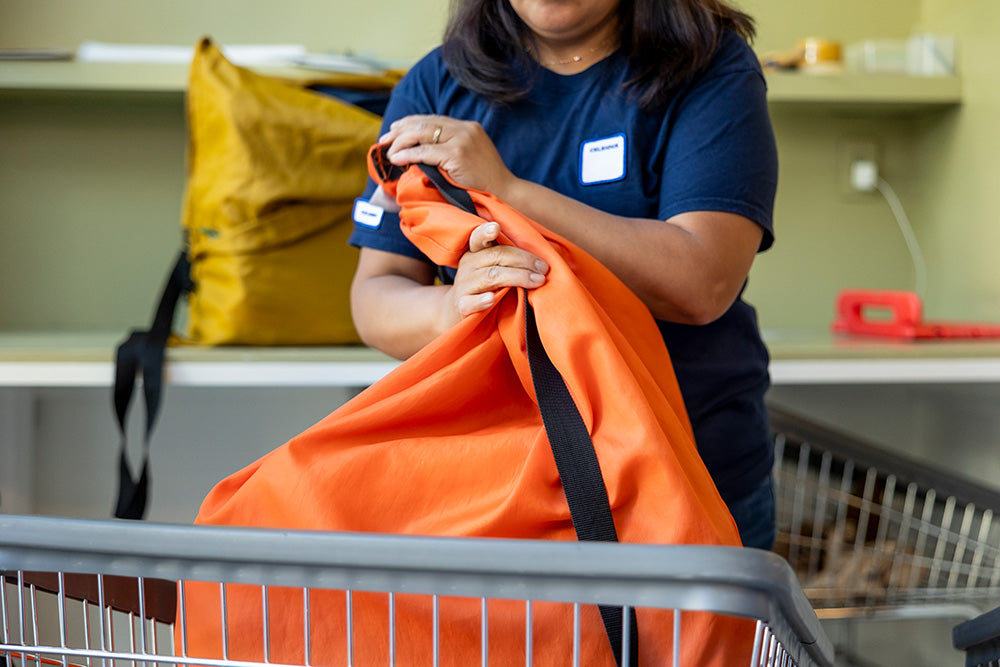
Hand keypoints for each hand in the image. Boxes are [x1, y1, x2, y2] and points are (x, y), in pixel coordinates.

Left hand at [380, 115, 516, 198]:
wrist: (505, 194)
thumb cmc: (484, 184)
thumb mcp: (468, 160)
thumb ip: (449, 150)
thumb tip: (419, 152)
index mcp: (468, 127)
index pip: (433, 119)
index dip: (410, 123)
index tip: (394, 131)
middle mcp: (465, 129)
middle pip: (425, 123)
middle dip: (400, 130)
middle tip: (384, 140)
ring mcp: (463, 140)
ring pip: (423, 133)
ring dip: (401, 142)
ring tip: (388, 151)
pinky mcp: (458, 154)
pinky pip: (426, 151)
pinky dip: (408, 154)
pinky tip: (396, 159)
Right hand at [443, 221, 548, 324]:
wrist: (462, 312)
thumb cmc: (486, 287)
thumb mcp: (493, 268)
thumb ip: (510, 259)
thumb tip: (542, 261)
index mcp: (476, 252)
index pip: (478, 237)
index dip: (485, 232)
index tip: (496, 227)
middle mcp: (468, 265)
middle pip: (496, 256)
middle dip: (524, 260)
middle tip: (544, 268)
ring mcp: (464, 285)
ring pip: (491, 277)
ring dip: (518, 277)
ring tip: (537, 281)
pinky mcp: (462, 305)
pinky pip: (471, 302)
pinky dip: (481, 301)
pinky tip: (491, 299)